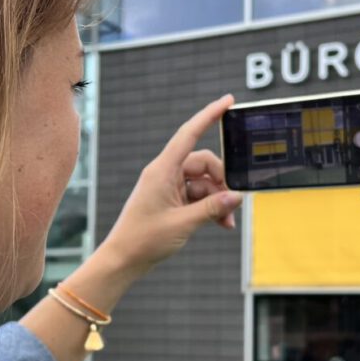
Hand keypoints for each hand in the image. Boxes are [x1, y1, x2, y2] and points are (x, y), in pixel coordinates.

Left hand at [99, 94, 243, 274]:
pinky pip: (197, 196)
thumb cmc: (144, 239)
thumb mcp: (183, 223)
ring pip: (203, 182)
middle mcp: (165, 173)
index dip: (209, 116)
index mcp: (162, 170)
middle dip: (222, 181)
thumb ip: (212, 208)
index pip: (189, 134)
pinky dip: (210, 207)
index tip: (227, 101)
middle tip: (233, 202)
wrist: (123, 259)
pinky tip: (220, 224)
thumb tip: (236, 197)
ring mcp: (168, 187)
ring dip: (218, 199)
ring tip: (226, 221)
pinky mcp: (171, 200)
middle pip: (203, 163)